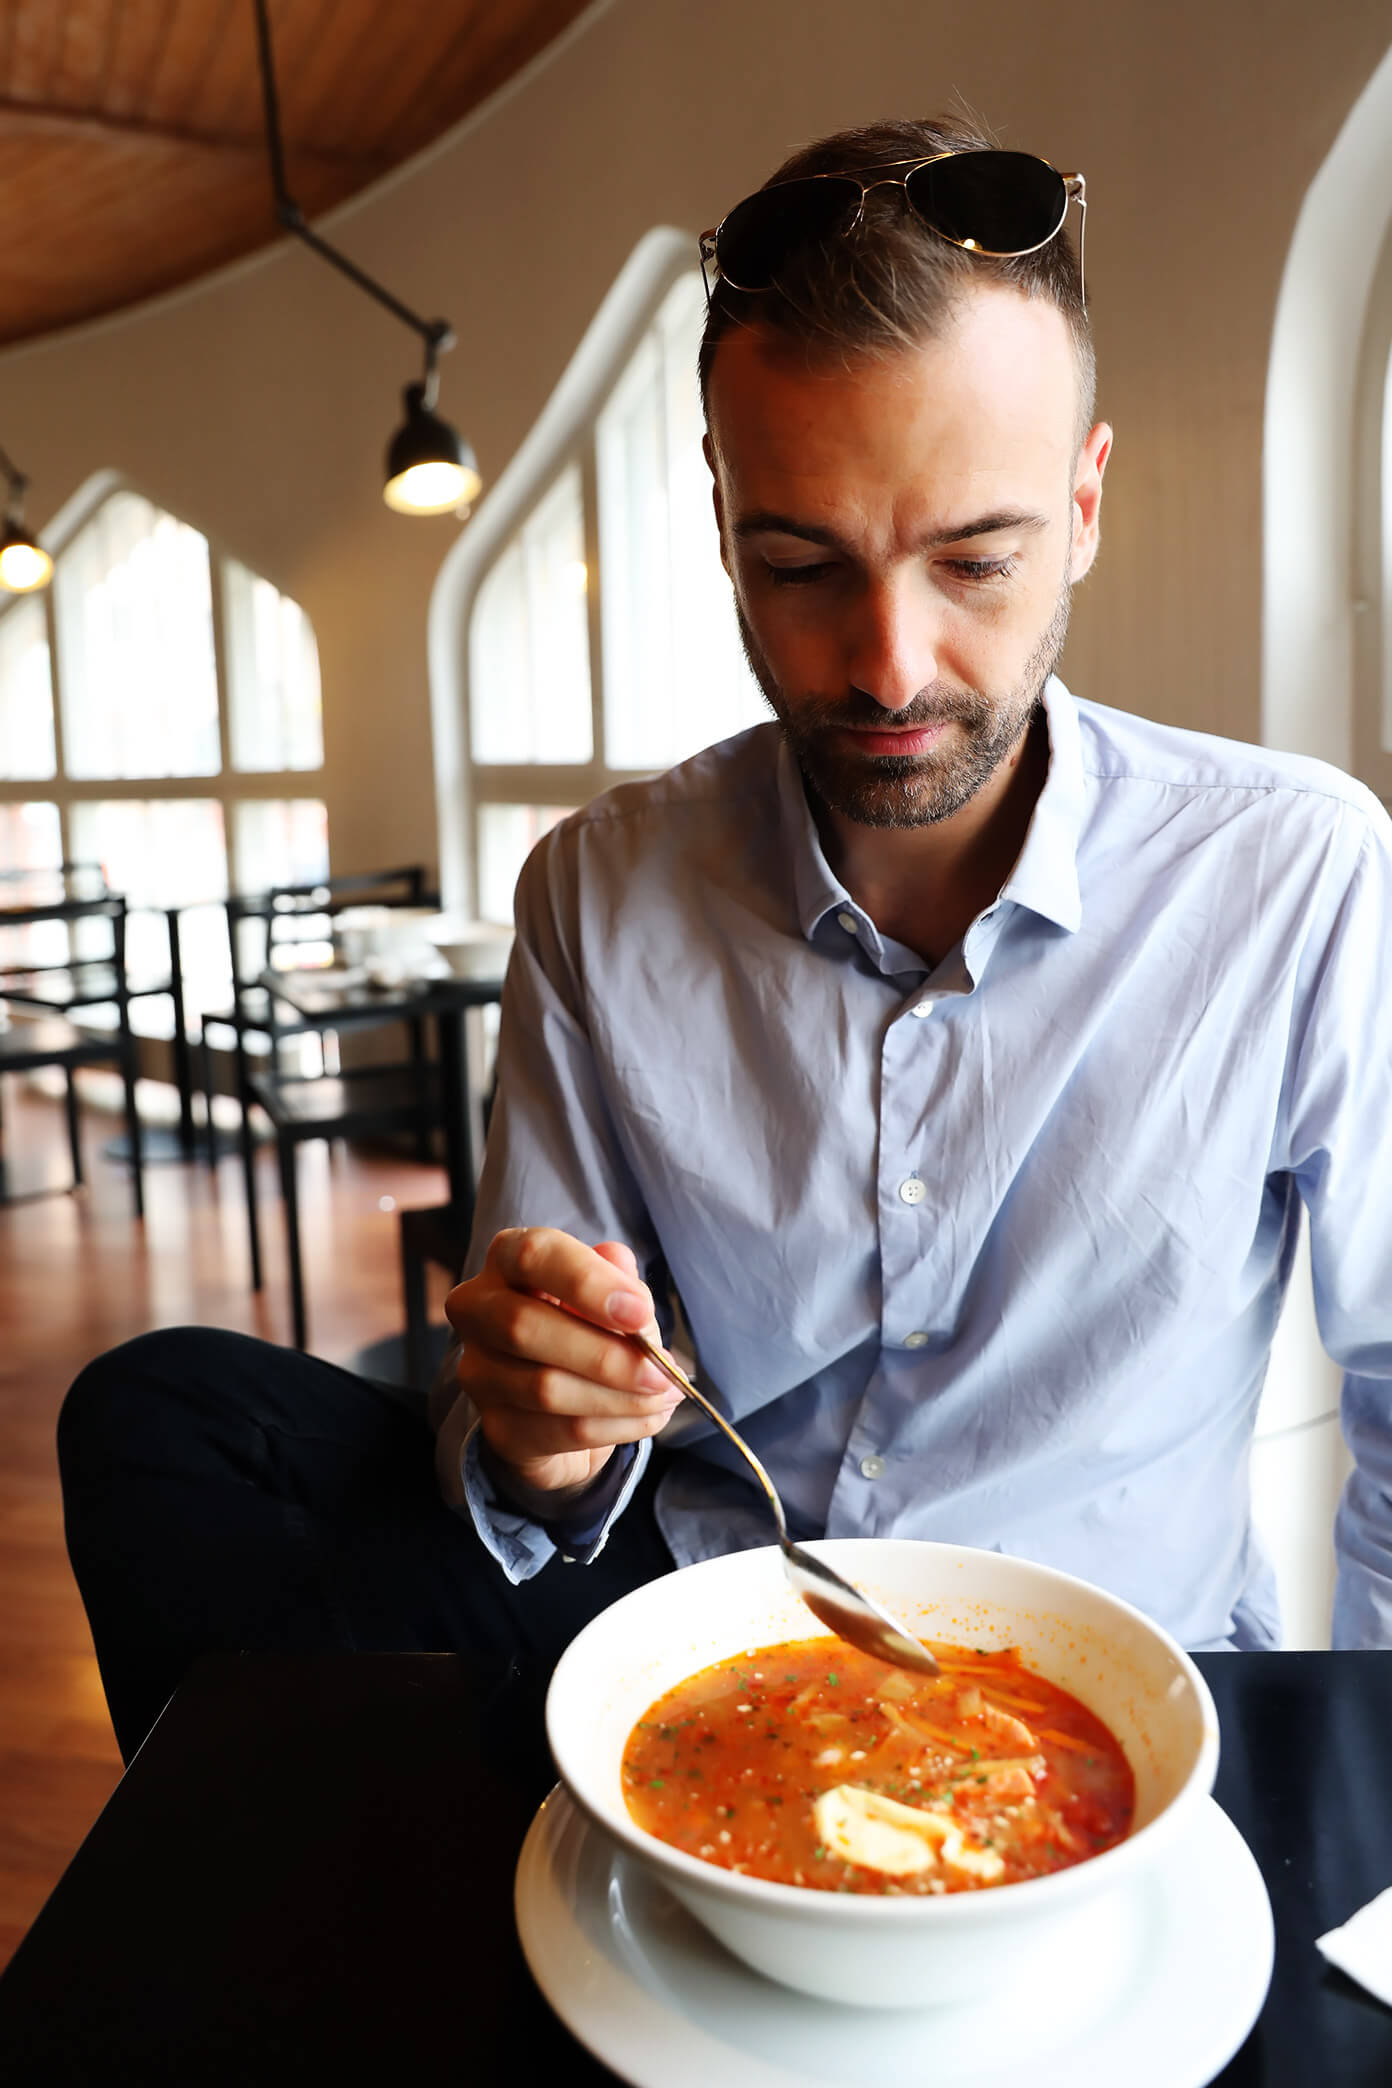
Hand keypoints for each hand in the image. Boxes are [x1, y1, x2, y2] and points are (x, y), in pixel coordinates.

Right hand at [443, 1228, 680, 1499]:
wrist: (568, 1402)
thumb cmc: (590, 1328)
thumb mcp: (614, 1296)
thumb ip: (623, 1284)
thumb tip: (629, 1289)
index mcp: (508, 1260)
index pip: (532, 1255)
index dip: (587, 1282)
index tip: (640, 1312)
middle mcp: (478, 1310)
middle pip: (523, 1326)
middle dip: (604, 1354)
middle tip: (661, 1371)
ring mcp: (479, 1372)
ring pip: (544, 1387)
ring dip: (619, 1397)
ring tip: (664, 1395)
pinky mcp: (497, 1426)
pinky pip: (560, 1431)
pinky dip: (616, 1427)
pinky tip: (649, 1416)